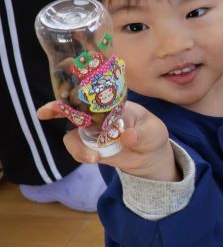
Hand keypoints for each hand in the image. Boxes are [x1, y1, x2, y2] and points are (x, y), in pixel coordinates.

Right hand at [37, 100, 178, 180]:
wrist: (150, 156)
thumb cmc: (152, 134)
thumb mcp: (154, 132)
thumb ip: (143, 134)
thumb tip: (128, 137)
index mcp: (113, 104)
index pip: (91, 93)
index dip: (75, 89)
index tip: (63, 87)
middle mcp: (98, 116)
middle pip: (71, 109)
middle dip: (56, 108)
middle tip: (45, 112)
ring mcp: (92, 133)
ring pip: (72, 135)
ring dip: (76, 146)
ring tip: (93, 158)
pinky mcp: (90, 148)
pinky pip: (78, 150)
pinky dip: (81, 155)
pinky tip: (94, 159)